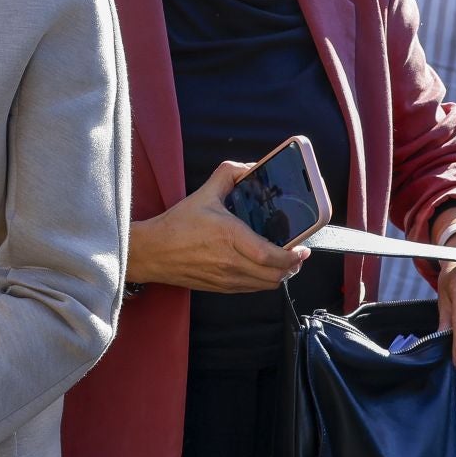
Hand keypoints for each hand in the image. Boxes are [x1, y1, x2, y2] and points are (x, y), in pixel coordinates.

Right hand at [127, 160, 307, 292]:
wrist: (153, 252)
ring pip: (266, 284)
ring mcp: (226, 278)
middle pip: (274, 274)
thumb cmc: (177, 224)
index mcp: (229, 236)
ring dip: (280, 275)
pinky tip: (263, 269)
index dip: (292, 256)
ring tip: (285, 262)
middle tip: (298, 254)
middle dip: (292, 266)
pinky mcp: (221, 287)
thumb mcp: (203, 194)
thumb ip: (227, 175)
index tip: (302, 248)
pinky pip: (252, 288)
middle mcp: (230, 261)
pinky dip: (264, 280)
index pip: (270, 255)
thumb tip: (247, 167)